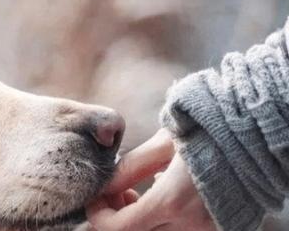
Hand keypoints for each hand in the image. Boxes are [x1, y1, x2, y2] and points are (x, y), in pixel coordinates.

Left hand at [86, 129, 215, 230]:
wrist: (257, 136)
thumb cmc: (209, 132)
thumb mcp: (165, 143)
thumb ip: (130, 167)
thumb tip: (103, 185)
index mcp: (172, 201)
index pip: (119, 229)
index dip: (98, 216)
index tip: (95, 198)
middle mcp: (189, 224)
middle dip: (116, 217)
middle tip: (118, 191)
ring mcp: (205, 230)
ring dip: (137, 220)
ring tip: (139, 192)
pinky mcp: (216, 228)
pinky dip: (160, 220)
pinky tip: (162, 196)